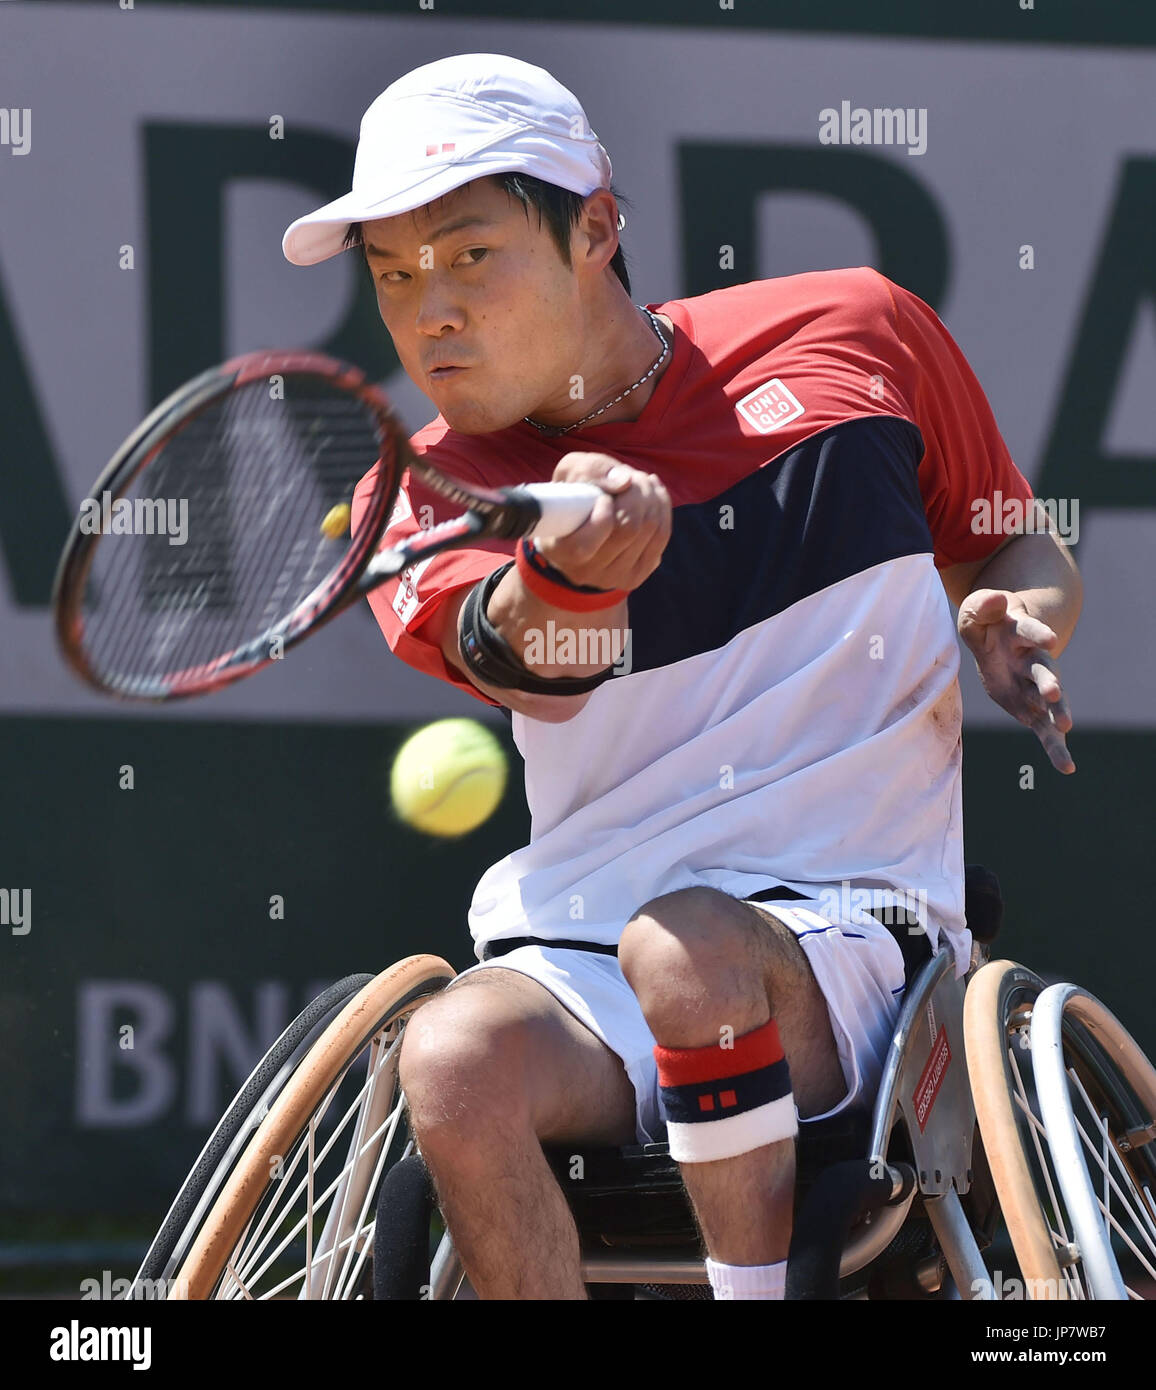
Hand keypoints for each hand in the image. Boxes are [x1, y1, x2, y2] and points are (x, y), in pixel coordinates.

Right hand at [536, 453, 670, 592]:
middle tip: (631, 476)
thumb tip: (625, 482)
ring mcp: (614, 578)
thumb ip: (590, 472)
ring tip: (641, 480)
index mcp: (561, 551)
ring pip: (651, 530)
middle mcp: (586, 572)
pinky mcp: (636, 575)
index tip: (603, 494)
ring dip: (652, 496)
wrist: (577, 527)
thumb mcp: (569, 472)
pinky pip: (662, 536)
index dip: (605, 507)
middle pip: (629, 528)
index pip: (589, 539)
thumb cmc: (571, 496)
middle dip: (637, 492)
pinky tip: (654, 492)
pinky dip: (662, 507)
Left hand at [957, 589, 1074, 773]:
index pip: (1030, 632)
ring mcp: (1033, 684)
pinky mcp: (1029, 706)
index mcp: (1020, 633)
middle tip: (1054, 692)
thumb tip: (994, 602)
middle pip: (1044, 670)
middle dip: (1048, 681)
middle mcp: (1033, 659)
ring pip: (1050, 700)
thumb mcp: (977, 611)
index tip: (1050, 639)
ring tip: (1065, 726)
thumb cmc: (988, 623)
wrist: (1001, 638)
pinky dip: (1054, 746)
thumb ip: (982, 607)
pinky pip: (1043, 728)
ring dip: (1057, 712)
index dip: (1039, 634)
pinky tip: (1066, 766)